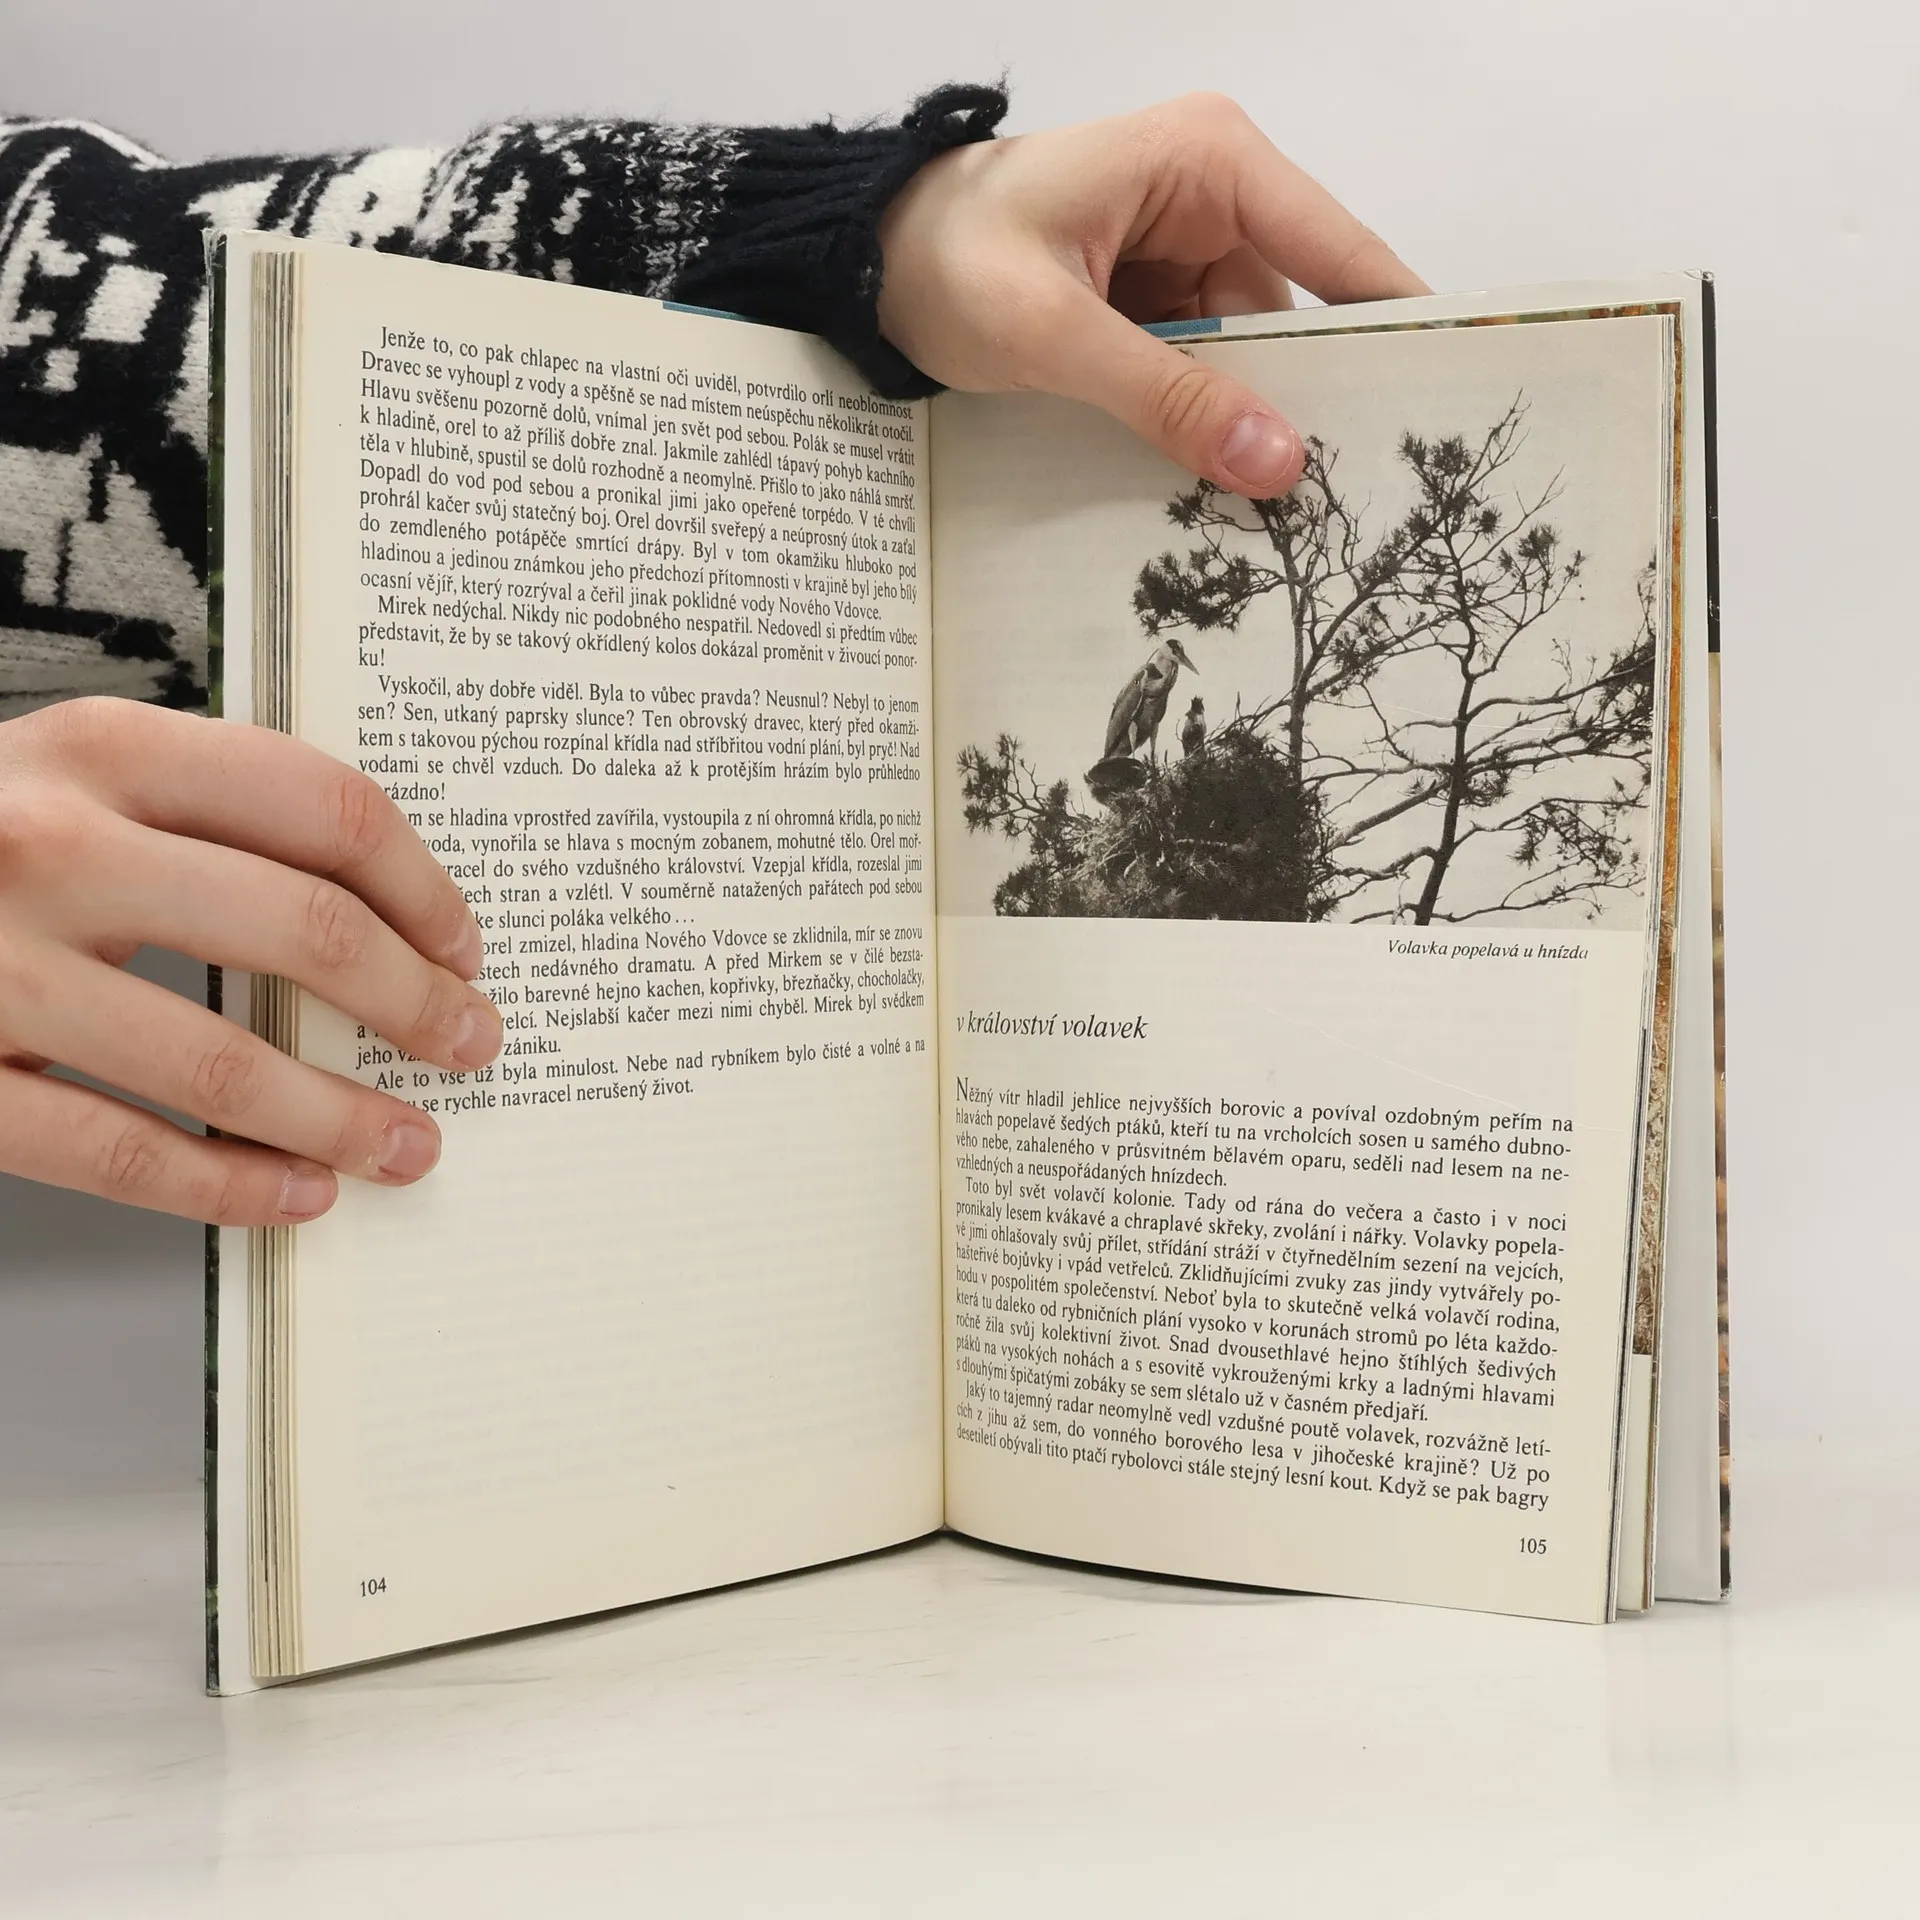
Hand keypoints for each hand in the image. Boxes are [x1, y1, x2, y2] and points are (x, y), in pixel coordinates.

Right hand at [0, 699, 501, 1225]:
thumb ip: (201, 815)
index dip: (422, 886)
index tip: (465, 943)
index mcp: (101, 748)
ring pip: (221, 1061)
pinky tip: (295, 1196)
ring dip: (342, 1117)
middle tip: (472, 1045)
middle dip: (414, 1004)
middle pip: (301, 929)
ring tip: (410, 1146)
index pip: (323, 807)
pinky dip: (226, 1186)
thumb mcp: (70, 774)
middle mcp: (49, 841)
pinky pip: (116, 1151)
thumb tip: (383, 914)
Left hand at [878, 92, 1427, 496]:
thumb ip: (1164, 397)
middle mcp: (1216, 197)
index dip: (1397, 326)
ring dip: (1247, 425)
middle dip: (1309, 402)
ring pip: (1253, 358)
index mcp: (1209, 162)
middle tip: (1352, 502)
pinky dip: (1203, 423)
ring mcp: (1186, 252)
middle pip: (1302, 315)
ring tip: (1270, 512)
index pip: (1340, 251)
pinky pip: (1205, 372)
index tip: (1454, 400)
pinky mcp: (1156, 302)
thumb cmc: (943, 260)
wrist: (861, 263)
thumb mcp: (1053, 332)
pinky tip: (1211, 482)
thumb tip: (1278, 463)